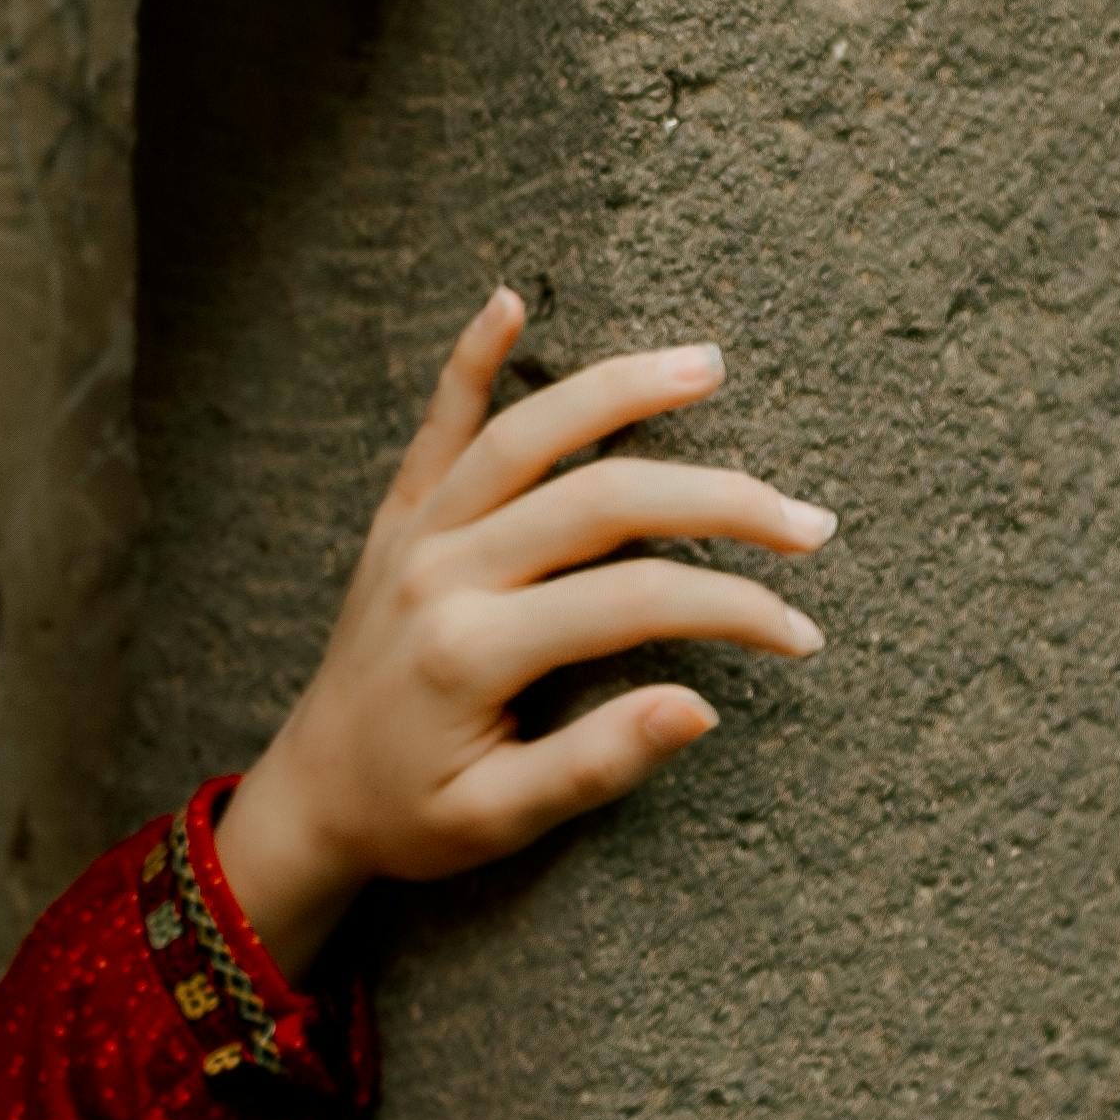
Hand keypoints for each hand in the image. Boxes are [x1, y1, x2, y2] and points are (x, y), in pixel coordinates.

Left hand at [212, 287, 834, 978]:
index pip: (634, 601)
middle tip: (809, 521)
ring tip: (708, 366)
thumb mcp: (501, 819)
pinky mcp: (397, 517)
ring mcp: (415, 534)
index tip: (801, 633)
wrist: (310, 800)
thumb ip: (596, 764)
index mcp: (471, 650)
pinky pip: (434, 425)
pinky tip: (508, 300)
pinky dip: (468, 359)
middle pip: (601, 501)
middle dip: (719, 501)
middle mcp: (441, 572)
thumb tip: (699, 704)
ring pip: (526, 434)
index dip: (733, 609)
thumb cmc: (412, 817)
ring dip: (620, 391)